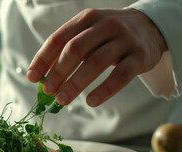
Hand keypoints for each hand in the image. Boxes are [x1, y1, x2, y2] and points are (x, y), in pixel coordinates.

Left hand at [27, 8, 166, 106]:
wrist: (149, 27)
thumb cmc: (109, 35)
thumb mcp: (87, 34)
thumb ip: (66, 50)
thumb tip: (41, 76)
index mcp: (86, 19)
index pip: (58, 38)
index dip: (42, 59)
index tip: (32, 77)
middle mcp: (104, 25)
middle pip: (75, 50)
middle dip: (58, 72)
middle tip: (47, 91)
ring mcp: (123, 39)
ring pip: (95, 62)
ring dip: (75, 84)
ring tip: (62, 100)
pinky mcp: (140, 56)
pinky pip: (121, 75)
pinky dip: (104, 90)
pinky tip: (91, 101)